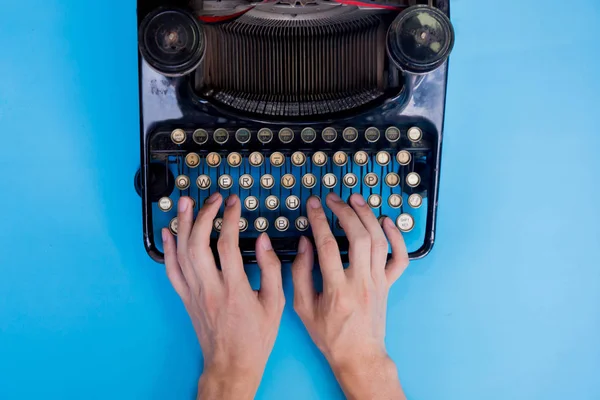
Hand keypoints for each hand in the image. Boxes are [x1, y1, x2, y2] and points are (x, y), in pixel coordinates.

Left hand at [162, 193, 284, 399]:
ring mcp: (194, 293)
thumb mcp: (275, 304)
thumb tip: (263, 241)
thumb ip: (272, 269)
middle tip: (212, 199)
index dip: (229, 218)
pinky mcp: (186, 298)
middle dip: (203, 215)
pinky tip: (169, 232)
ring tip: (185, 203)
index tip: (234, 203)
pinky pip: (171, 271)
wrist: (231, 364)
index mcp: (235, 288)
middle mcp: (210, 288)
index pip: (227, 244)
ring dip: (182, 224)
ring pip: (181, 253)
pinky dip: (168, 249)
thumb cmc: (255, 338)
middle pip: (198, 243)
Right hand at [292, 193, 408, 399]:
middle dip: (344, 212)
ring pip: (378, 242)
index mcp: (337, 289)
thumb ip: (300, 274)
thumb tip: (305, 243)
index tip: (313, 205)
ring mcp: (378, 282)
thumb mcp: (303, 308)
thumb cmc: (330, 335)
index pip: (327, 245)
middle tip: (333, 198)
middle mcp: (361, 282)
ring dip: (367, 216)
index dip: (318, 220)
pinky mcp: (388, 284)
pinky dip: (397, 238)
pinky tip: (386, 222)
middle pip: (357, 237)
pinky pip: (399, 258)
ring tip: (355, 199)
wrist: (359, 356)